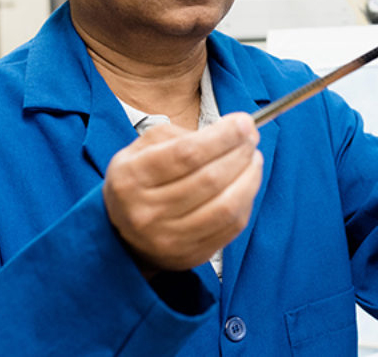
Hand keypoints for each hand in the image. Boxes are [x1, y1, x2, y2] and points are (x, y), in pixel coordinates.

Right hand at [103, 112, 262, 273]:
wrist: (123, 233)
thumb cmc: (140, 181)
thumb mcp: (143, 149)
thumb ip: (180, 135)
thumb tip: (229, 130)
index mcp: (132, 178)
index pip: (186, 154)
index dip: (222, 136)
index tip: (244, 122)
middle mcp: (147, 212)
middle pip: (210, 179)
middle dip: (239, 152)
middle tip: (252, 136)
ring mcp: (169, 238)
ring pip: (226, 206)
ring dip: (249, 177)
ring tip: (254, 158)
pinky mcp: (191, 255)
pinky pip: (232, 227)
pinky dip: (247, 200)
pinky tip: (247, 182)